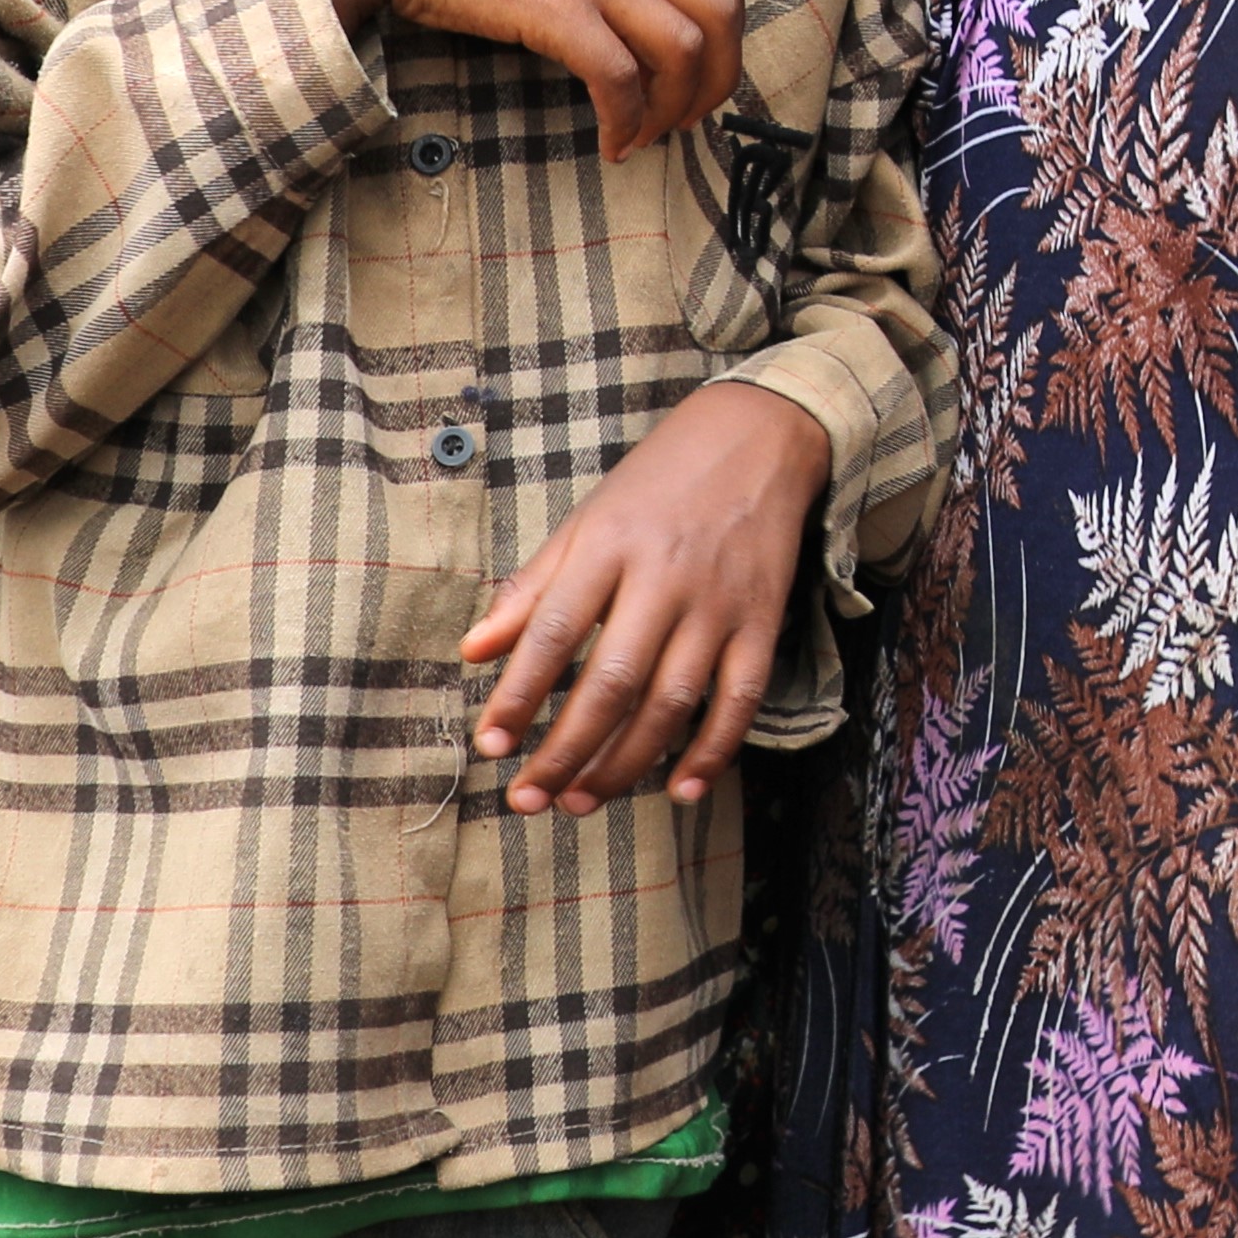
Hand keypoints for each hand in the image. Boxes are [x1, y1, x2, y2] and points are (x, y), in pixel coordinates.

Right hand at [305, 0, 740, 155]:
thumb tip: (632, 32)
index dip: (731, 37)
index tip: (702, 80)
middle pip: (721, 13)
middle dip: (719, 79)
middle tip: (685, 121)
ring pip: (683, 47)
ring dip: (674, 107)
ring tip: (644, 137)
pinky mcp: (556, 9)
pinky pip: (619, 76)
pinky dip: (626, 119)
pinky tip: (610, 144)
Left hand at [461, 380, 830, 812]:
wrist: (760, 436)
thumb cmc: (659, 482)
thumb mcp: (586, 519)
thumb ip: (532, 587)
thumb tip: (474, 651)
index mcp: (610, 545)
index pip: (553, 632)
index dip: (518, 696)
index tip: (489, 746)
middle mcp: (665, 576)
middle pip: (612, 683)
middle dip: (566, 752)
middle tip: (529, 800)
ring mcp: (719, 602)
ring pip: (671, 702)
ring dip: (625, 765)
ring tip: (582, 801)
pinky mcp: (763, 619)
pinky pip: (741, 699)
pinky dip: (712, 752)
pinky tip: (680, 791)